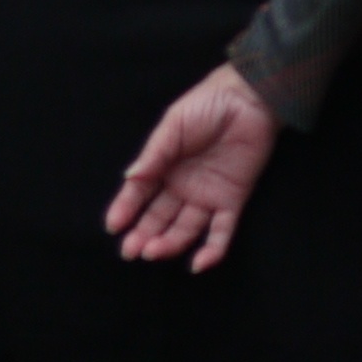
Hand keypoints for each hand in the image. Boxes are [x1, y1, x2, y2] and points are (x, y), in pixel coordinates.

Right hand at [101, 61, 277, 272]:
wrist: (249, 97)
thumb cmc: (207, 104)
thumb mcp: (174, 125)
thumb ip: (154, 154)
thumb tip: (129, 177)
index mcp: (165, 165)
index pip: (140, 193)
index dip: (126, 209)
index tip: (113, 226)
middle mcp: (183, 185)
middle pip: (159, 217)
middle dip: (143, 235)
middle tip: (130, 251)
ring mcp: (208, 195)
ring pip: (185, 229)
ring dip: (169, 244)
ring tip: (153, 252)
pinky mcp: (233, 201)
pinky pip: (221, 232)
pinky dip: (212, 251)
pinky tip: (198, 264)